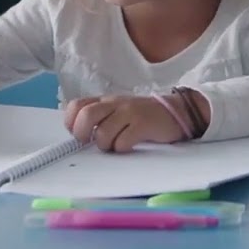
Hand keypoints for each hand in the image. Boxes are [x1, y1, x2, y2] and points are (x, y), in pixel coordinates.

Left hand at [64, 95, 187, 151]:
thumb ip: (100, 118)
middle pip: (86, 116)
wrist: (176, 112)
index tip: (80, 134)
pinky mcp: (143, 124)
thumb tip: (79, 136)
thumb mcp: (118, 112)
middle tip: (91, 143)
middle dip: (83, 134)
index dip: (72, 122)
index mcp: (106, 101)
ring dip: (106, 145)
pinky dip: (122, 148)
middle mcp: (115, 103)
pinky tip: (130, 145)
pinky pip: (123, 141)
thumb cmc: (142, 117)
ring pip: (103, 132)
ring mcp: (130, 112)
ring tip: (116, 145)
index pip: (77, 105)